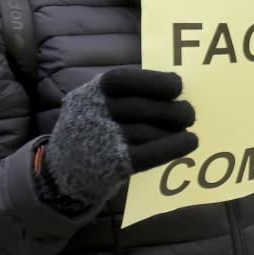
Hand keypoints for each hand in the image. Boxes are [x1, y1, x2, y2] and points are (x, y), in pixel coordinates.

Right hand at [43, 68, 197, 205]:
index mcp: (89, 94)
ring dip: (173, 129)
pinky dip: (174, 146)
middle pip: (139, 107)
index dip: (152, 81)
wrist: (62, 174)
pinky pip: (149, 153)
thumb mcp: (94, 106)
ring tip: (186, 127)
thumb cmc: (90, 133)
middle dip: (171, 109)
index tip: (177, 85)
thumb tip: (171, 86)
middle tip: (189, 112)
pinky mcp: (112, 166)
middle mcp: (92, 115)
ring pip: (147, 131)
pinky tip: (190, 141)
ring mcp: (101, 142)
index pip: (121, 80)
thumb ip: (124, 96)